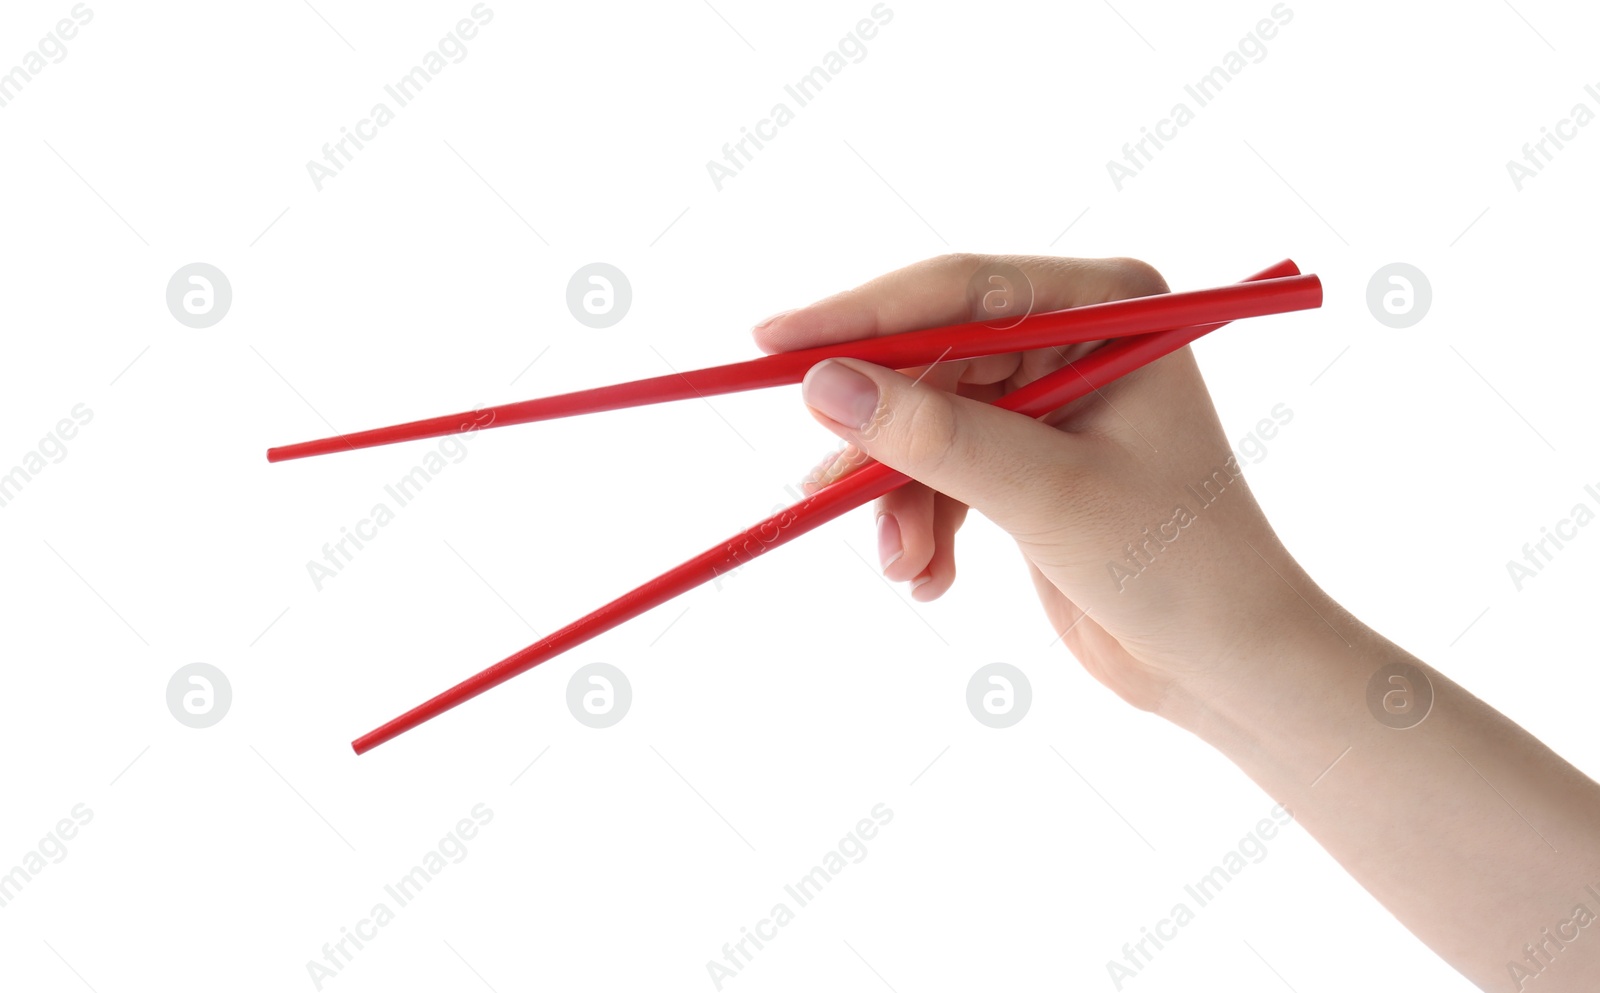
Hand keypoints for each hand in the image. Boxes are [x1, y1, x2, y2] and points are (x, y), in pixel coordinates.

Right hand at [756, 254, 1324, 713]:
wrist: (1228, 666)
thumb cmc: (1179, 567)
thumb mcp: (1046, 495)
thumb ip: (934, 436)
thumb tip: (821, 386)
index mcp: (1108, 308)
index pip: (959, 290)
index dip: (859, 316)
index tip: (772, 343)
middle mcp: (1076, 338)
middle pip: (932, 360)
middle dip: (883, 440)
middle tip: (820, 485)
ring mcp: (1049, 400)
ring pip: (925, 426)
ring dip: (900, 499)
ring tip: (905, 565)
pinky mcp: (1027, 461)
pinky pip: (940, 472)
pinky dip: (923, 524)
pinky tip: (931, 577)